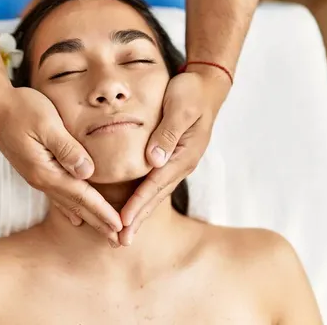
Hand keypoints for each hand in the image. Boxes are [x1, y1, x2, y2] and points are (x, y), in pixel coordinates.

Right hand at [0, 86, 122, 244]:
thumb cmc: (20, 109)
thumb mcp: (47, 124)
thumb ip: (67, 148)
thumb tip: (87, 173)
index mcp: (46, 171)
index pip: (81, 196)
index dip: (102, 212)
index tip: (119, 227)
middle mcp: (41, 179)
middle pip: (76, 206)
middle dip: (99, 223)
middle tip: (119, 241)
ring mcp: (38, 176)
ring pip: (68, 204)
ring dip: (89, 219)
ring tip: (105, 233)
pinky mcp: (36, 169)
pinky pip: (59, 195)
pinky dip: (72, 208)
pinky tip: (77, 218)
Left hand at [119, 67, 230, 244]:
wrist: (206, 86)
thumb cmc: (191, 92)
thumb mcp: (180, 106)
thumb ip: (168, 132)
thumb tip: (154, 160)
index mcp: (183, 155)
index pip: (155, 185)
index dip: (138, 204)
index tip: (122, 222)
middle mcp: (181, 164)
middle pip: (155, 196)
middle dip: (138, 219)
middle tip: (119, 241)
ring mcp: (178, 163)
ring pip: (156, 193)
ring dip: (140, 213)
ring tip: (124, 231)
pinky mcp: (172, 158)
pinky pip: (156, 183)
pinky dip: (144, 198)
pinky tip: (134, 206)